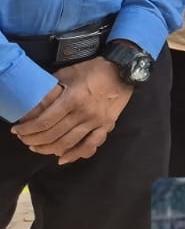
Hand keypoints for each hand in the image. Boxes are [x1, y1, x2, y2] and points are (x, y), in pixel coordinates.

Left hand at [11, 58, 132, 162]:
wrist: (123, 71)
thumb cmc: (92, 69)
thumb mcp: (67, 74)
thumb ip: (51, 89)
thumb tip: (34, 102)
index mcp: (72, 99)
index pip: (44, 121)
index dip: (27, 129)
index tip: (17, 131)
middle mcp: (83, 114)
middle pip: (53, 135)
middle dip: (34, 140)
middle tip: (24, 140)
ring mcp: (96, 122)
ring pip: (68, 143)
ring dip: (49, 149)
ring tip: (38, 148)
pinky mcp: (106, 126)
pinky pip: (90, 145)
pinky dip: (76, 154)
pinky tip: (63, 159)